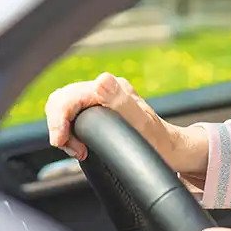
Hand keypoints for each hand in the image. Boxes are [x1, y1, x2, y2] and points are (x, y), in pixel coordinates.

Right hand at [44, 72, 207, 173]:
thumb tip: (102, 80)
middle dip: (59, 125)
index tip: (62, 142)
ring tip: (79, 149)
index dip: (59, 119)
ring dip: (63, 130)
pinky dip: (69, 132)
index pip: (69, 97)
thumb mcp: (142, 124)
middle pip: (61, 100)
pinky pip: (71, 116)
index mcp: (113, 89)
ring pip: (63, 108)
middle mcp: (105, 90)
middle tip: (75, 149)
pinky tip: (81, 146)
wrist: (171, 150)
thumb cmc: (160, 140)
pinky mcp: (98, 111)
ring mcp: (101, 99)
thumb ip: (122, 102)